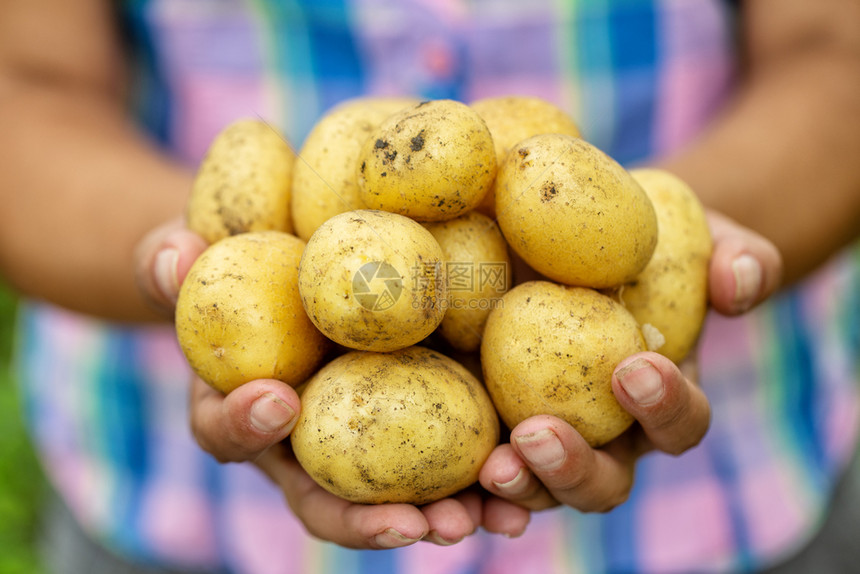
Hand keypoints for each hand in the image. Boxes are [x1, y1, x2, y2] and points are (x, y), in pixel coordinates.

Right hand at [134, 219, 531, 548]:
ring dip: (442, 514)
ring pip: (398, 495)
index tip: (278, 399)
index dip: (245, 425)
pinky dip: (484, 473)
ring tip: (486, 519)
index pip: (231, 431)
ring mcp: (365, 438)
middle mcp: (305, 442)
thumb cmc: (238, 262)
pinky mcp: (419, 417)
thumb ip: (173, 260)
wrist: (295, 261)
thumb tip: (177, 257)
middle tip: (414, 523)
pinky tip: (522, 473)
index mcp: (245, 408)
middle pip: (328, 498)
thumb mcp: (200, 254)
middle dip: (368, 519)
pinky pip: (450, 454)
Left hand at [478, 210, 781, 511]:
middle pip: (605, 480)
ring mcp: (548, 438)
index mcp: (659, 400)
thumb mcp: (695, 236)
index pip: (678, 423)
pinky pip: (482, 471)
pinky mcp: (493, 425)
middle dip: (577, 469)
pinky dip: (468, 492)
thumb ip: (733, 256)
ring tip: (493, 465)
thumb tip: (740, 280)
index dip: (665, 408)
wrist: (574, 239)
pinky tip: (446, 491)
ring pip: (541, 488)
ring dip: (520, 487)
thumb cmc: (645, 244)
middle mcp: (606, 434)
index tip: (632, 367)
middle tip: (540, 434)